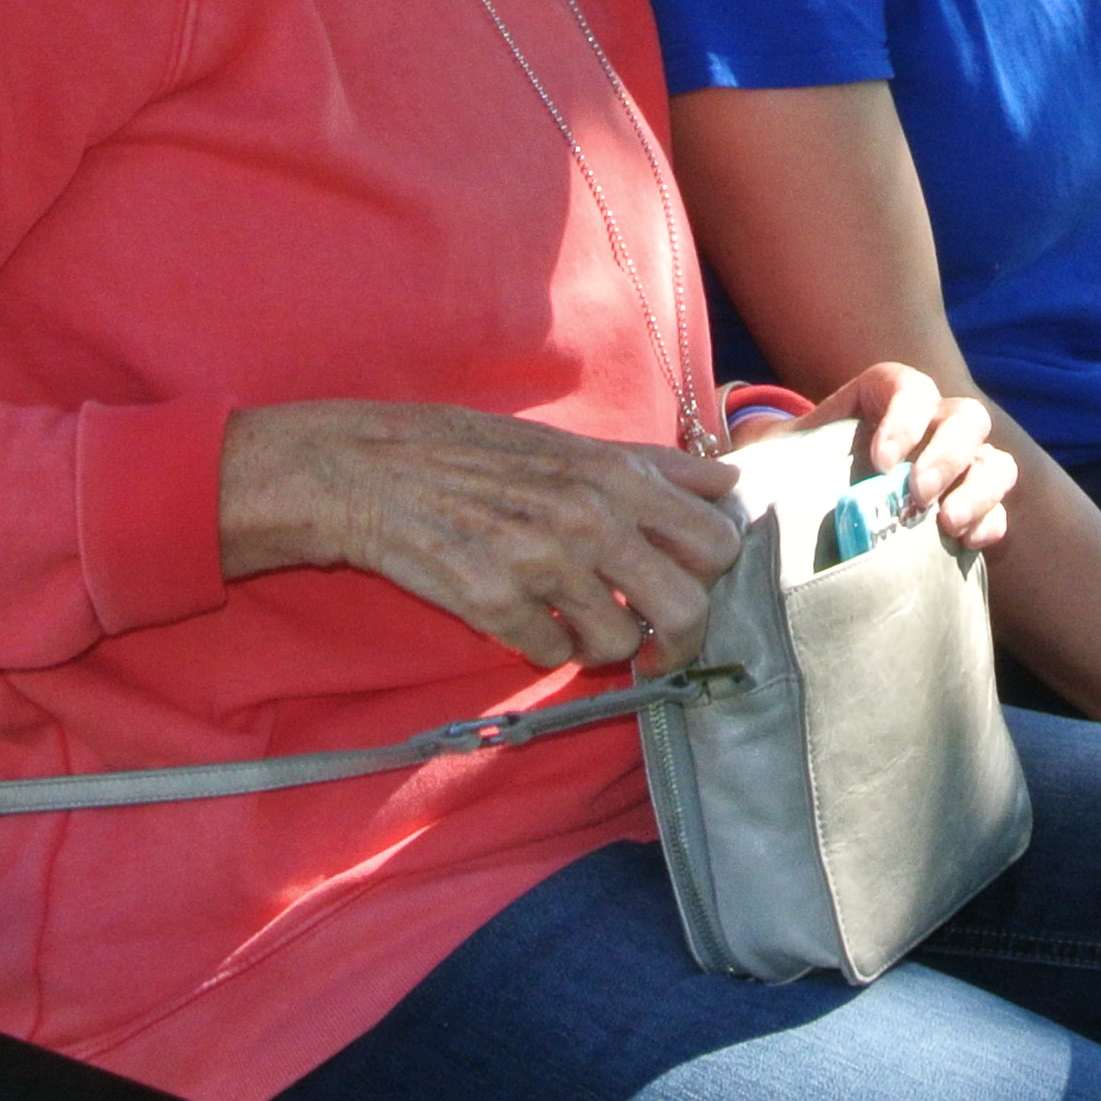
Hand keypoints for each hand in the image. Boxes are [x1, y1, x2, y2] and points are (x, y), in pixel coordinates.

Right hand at [217, 402, 744, 675]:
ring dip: (602, 645)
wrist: (372, 471)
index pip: (717, 542)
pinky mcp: (495, 606)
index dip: (711, 574)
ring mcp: (542, 564)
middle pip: (687, 609)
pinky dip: (544, 646)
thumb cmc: (474, 456)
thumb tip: (729, 481)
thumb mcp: (569, 445)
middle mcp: (589, 519)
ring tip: (573, 621)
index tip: (688, 584)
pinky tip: (524, 618)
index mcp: (616, 476)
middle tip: (651, 640)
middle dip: (676, 635)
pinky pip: (552, 655)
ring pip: (620, 645)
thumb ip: (655, 467)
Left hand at [747, 362, 1015, 553]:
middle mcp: (928, 427)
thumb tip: (720, 472)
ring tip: (946, 523)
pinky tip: (967, 543)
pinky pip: (1000, 510)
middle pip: (964, 417)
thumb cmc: (792, 481)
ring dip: (977, 488)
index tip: (881, 459)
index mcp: (882, 399)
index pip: (908, 385)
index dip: (904, 415)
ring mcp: (955, 470)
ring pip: (994, 460)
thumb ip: (755, 454)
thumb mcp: (771, 460)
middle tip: (913, 493)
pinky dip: (991, 522)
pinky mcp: (969, 512)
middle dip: (946, 453)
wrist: (812, 524)